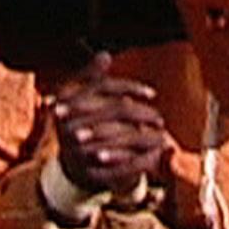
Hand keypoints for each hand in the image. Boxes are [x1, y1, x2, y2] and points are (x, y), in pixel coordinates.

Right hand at [53, 52, 169, 194]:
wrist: (70, 164)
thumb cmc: (80, 122)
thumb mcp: (81, 98)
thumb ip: (92, 78)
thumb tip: (104, 55)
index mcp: (65, 102)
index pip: (103, 87)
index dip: (130, 88)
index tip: (152, 93)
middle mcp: (67, 126)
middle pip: (115, 111)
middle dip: (142, 113)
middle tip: (159, 118)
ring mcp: (77, 151)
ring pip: (120, 138)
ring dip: (146, 137)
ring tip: (163, 136)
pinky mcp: (89, 173)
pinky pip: (120, 166)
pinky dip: (140, 160)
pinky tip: (156, 155)